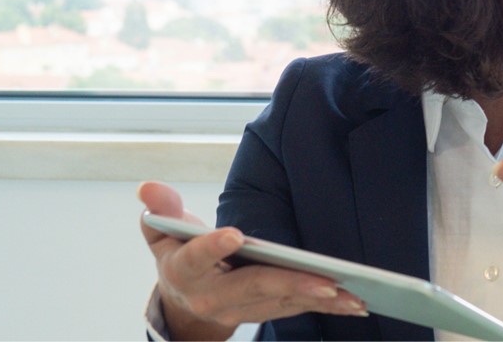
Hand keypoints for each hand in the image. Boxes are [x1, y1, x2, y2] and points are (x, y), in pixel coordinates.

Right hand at [138, 181, 366, 339]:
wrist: (183, 303)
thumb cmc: (181, 256)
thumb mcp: (164, 232)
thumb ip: (162, 210)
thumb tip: (149, 188)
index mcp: (185, 270)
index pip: (197, 257)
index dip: (213, 246)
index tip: (235, 234)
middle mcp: (212, 296)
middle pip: (253, 287)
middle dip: (291, 283)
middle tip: (325, 280)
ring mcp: (239, 309)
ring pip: (281, 303)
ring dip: (318, 300)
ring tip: (352, 295)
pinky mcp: (262, 314)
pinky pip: (295, 310)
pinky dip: (324, 306)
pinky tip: (354, 302)